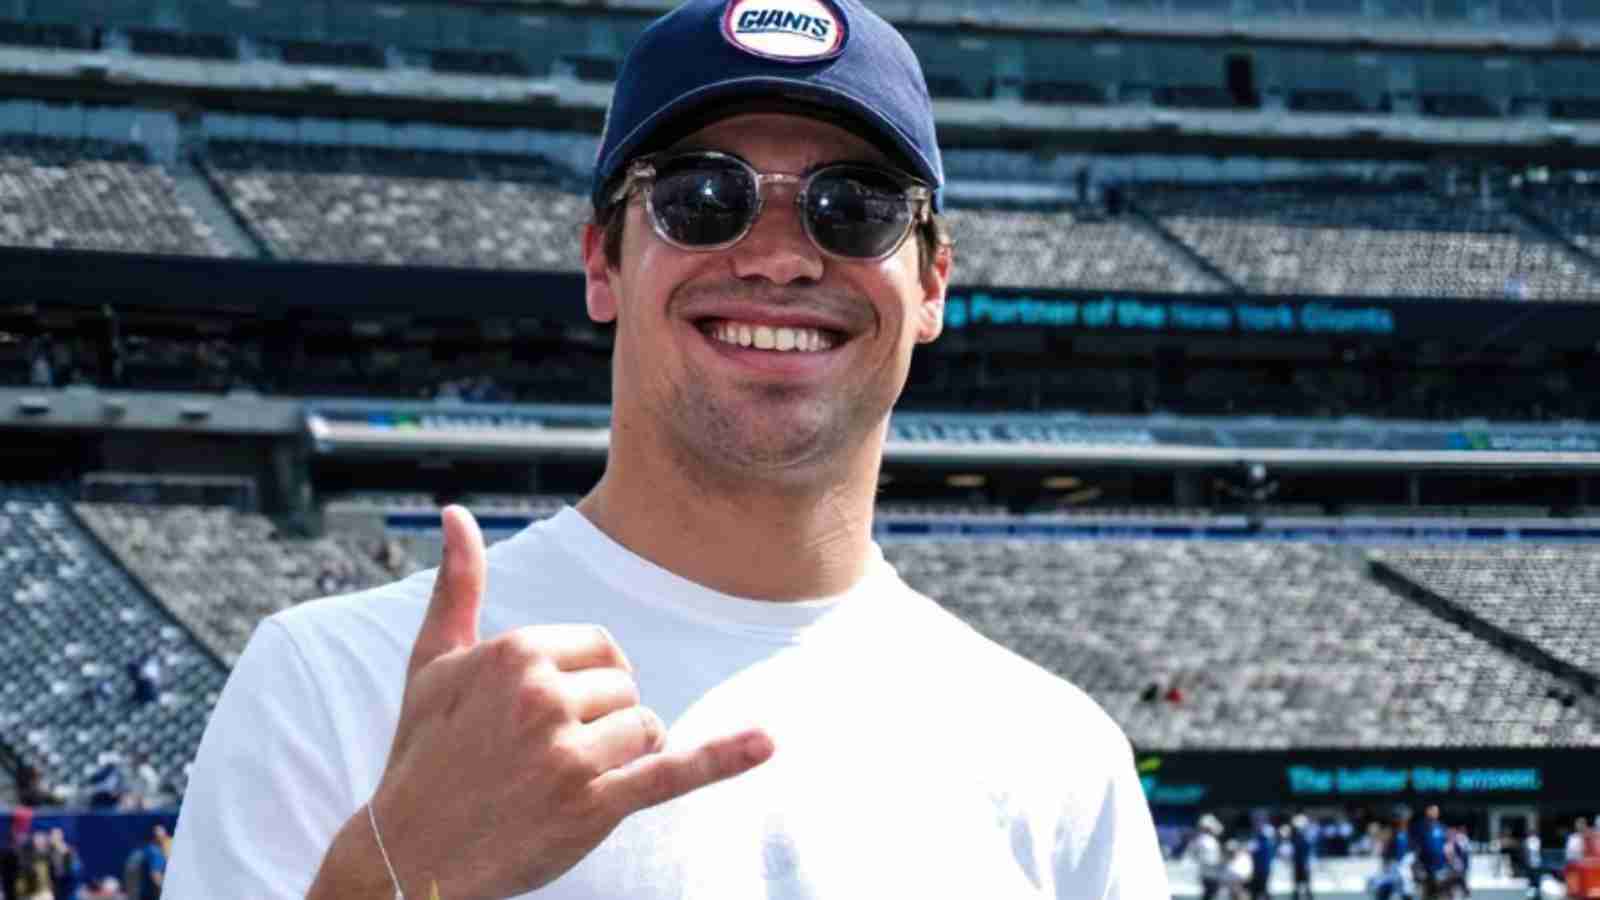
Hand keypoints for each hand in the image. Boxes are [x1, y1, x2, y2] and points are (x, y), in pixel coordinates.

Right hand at [369, 506, 773, 899]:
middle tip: (544, 757)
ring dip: (623, 757)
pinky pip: (672, 772)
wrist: (408, 856)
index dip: (587, 682)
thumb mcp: (432, 664)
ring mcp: (570, 752)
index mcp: (517, 653)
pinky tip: (765, 743)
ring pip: (647, 729)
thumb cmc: (421, 755)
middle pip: (628, 688)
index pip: (602, 648)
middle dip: (601, 721)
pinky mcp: (593, 804)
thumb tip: (458, 513)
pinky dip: (722, 759)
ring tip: (564, 782)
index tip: (545, 714)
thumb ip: (458, 586)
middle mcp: (545, 696)